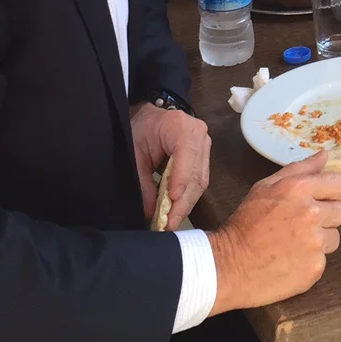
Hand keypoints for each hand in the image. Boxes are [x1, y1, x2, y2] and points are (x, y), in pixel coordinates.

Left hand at [130, 102, 210, 227]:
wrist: (152, 119)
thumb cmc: (142, 130)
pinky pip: (200, 181)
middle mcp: (199, 135)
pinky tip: (178, 211)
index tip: (172, 199)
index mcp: (181, 126)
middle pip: (196, 172)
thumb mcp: (135, 153)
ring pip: (201, 180)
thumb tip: (151, 211)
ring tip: (173, 221)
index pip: (186, 154)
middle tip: (170, 223)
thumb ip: (143, 182)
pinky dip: (189, 198)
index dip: (181, 178)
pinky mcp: (205, 157)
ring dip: (187, 204)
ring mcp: (205, 146)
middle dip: (183, 201)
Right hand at [208, 152, 340, 314]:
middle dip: (324, 217)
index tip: (318, 201)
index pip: (337, 184)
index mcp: (299, 189)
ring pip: (334, 238)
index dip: (329, 193)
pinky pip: (323, 260)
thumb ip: (299, 169)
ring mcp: (315, 243)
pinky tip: (291, 260)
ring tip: (294, 244)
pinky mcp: (315, 267)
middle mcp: (311, 213)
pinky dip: (310, 261)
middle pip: (339, 212)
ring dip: (319, 240)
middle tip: (300, 225)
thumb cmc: (245, 224)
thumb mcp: (265, 188)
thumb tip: (324, 156)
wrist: (229, 266)